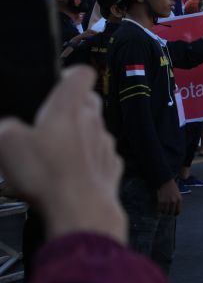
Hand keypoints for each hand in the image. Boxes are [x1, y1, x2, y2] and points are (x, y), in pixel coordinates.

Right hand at [0, 67, 126, 241]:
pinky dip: (88, 160)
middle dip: (72, 107)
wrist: (80, 209)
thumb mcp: (7, 143)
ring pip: (95, 129)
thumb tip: (6, 127)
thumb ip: (5, 127)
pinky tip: (71, 173)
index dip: (69, 74)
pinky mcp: (112, 167)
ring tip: (55, 153)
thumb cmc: (46, 172)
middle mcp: (94, 121)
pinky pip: (100, 156)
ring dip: (80, 135)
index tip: (57, 82)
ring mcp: (106, 144)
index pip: (82, 74)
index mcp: (70, 107)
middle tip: (49, 121)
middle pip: (89, 101)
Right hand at [156, 179, 181, 215]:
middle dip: (168, 213)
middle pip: (171, 212)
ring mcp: (167, 202)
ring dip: (163, 212)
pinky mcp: (161, 201)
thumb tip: (175, 209)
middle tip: (166, 213)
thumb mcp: (178, 194)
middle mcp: (174, 202)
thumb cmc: (172, 187)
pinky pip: (159, 209)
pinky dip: (158, 210)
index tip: (172, 214)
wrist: (165, 181)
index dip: (175, 213)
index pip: (178, 211)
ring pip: (165, 212)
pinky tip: (158, 210)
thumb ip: (177, 201)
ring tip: (162, 211)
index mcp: (179, 200)